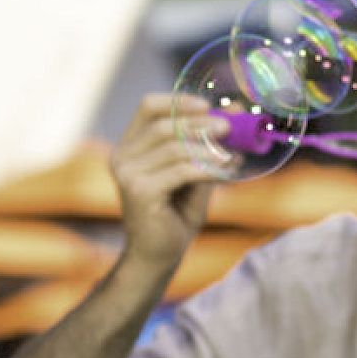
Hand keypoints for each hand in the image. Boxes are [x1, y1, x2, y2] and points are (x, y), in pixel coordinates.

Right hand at [111, 94, 224, 267]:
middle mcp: (122, 157)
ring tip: (231, 155)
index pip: (147, 107)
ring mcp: (127, 175)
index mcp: (129, 146)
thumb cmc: (175, 214)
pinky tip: (225, 171)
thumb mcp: (193, 174)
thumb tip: (234, 118)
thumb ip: (206, 149)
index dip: (177, 101)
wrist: (158, 256)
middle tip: (229, 127)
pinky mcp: (139, 192)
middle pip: (163, 125)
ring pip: (174, 147)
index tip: (207, 106)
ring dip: (208, 148)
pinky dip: (206, 168)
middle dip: (199, 124)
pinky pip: (180, 170)